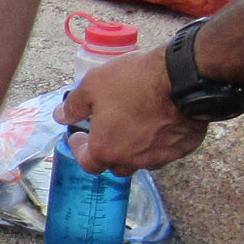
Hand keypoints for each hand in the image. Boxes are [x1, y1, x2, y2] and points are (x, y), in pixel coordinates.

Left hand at [61, 48, 208, 173]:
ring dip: (134, 150)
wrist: (182, 78)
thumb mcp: (93, 85)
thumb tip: (61, 116)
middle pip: (116, 166)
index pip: (88, 163)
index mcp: (107, 149)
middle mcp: (133, 160)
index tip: (79, 137)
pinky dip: (158, 142)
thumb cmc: (134, 81)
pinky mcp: (182, 148)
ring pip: (142, 161)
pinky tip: (158, 125)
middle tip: (106, 132)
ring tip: (133, 128)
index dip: (80, 151)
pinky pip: (166, 151)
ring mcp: (160, 157)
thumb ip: (74, 105)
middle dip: (108, 152)